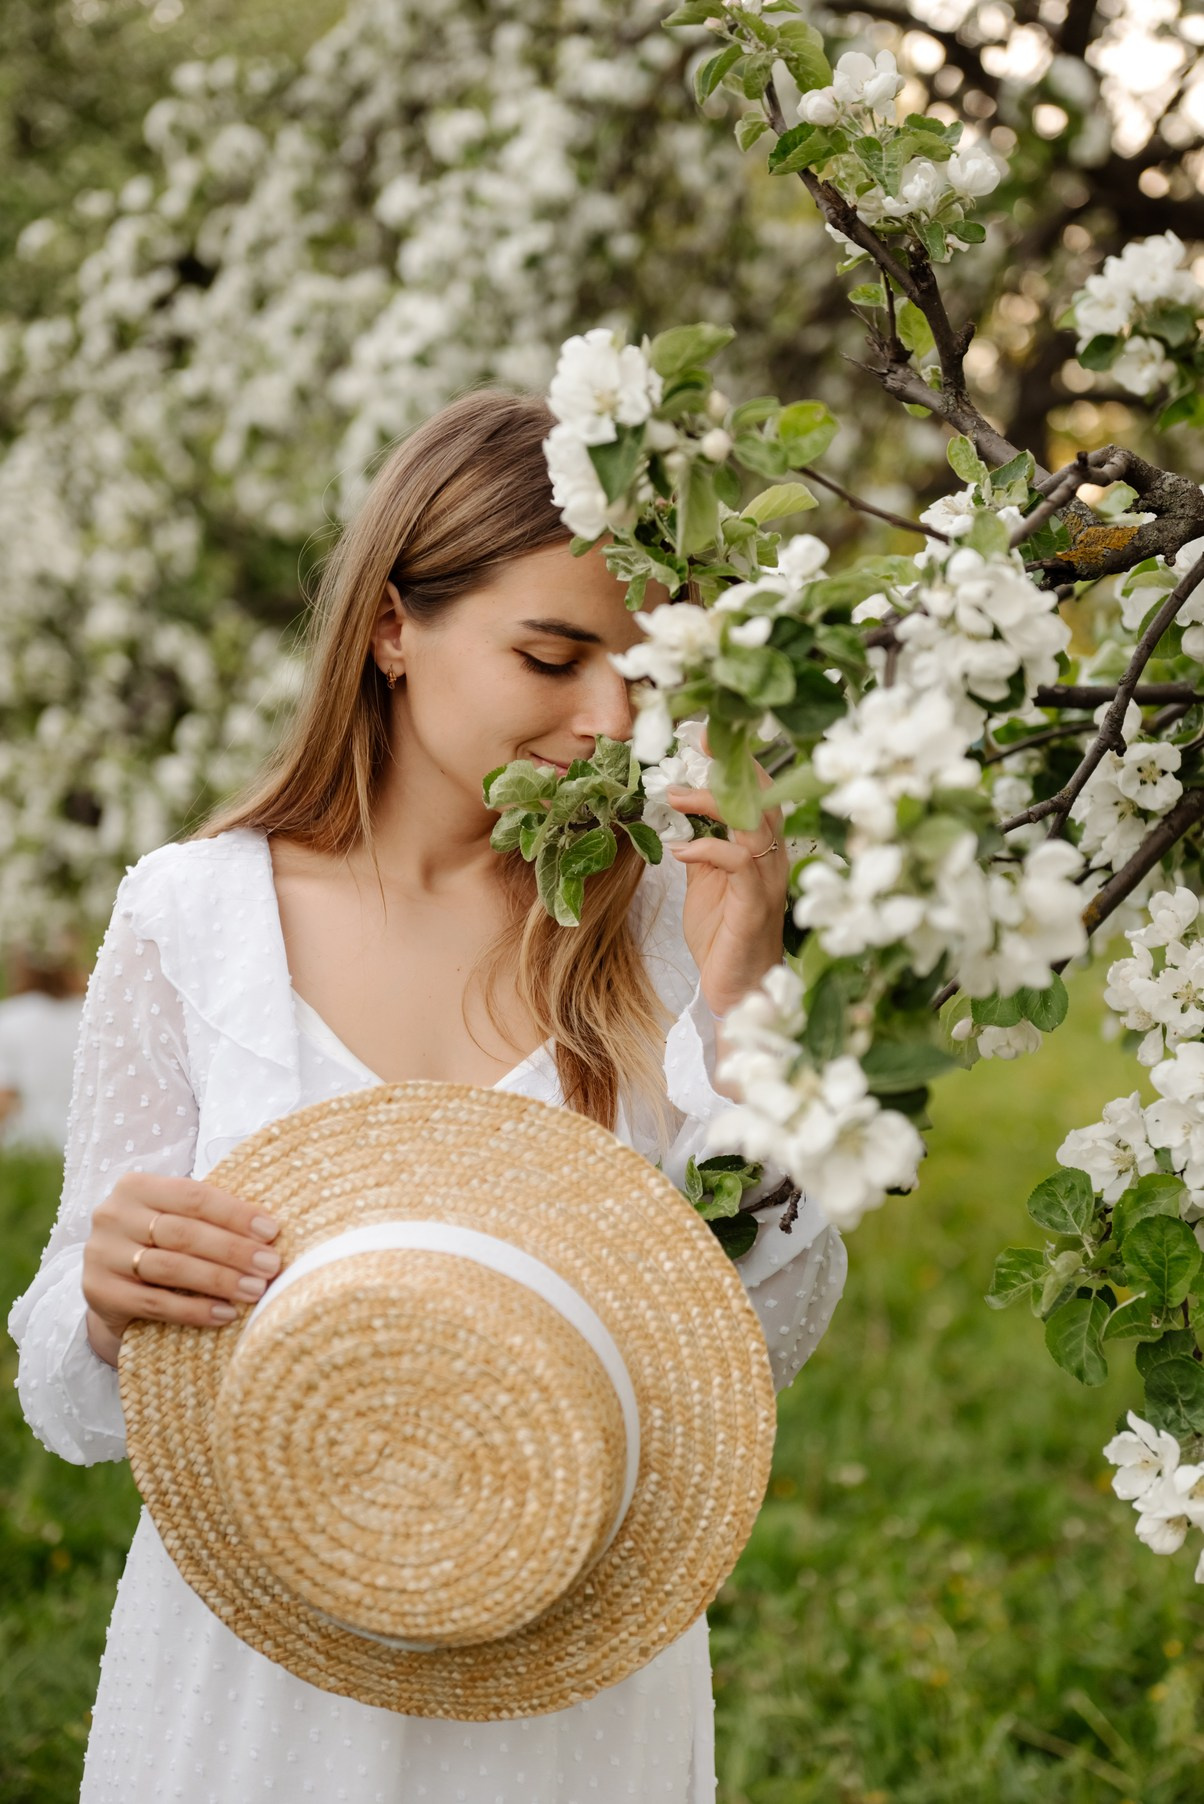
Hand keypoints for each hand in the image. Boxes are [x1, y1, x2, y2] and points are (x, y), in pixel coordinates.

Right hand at [82, 1171, 280, 1366]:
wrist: (113, 1289)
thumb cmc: (159, 1246)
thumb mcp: (177, 1220)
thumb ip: (210, 1218)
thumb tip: (270, 1231)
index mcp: (136, 1186)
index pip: (194, 1195)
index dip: (235, 1214)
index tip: (272, 1232)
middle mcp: (112, 1215)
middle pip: (184, 1232)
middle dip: (234, 1250)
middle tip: (270, 1266)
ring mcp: (101, 1254)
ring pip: (170, 1267)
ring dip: (219, 1280)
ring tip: (255, 1290)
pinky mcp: (99, 1292)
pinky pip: (155, 1302)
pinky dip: (194, 1310)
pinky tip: (225, 1314)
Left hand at [665, 755, 787, 1019]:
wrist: (738, 990)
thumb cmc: (724, 936)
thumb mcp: (705, 883)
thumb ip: (701, 848)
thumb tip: (681, 816)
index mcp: (761, 849)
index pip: (758, 794)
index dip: (737, 763)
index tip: (704, 736)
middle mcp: (772, 858)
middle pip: (764, 798)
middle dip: (733, 767)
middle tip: (697, 744)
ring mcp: (767, 880)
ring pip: (754, 825)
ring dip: (713, 805)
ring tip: (676, 796)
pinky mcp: (755, 905)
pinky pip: (739, 864)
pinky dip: (708, 850)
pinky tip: (680, 849)